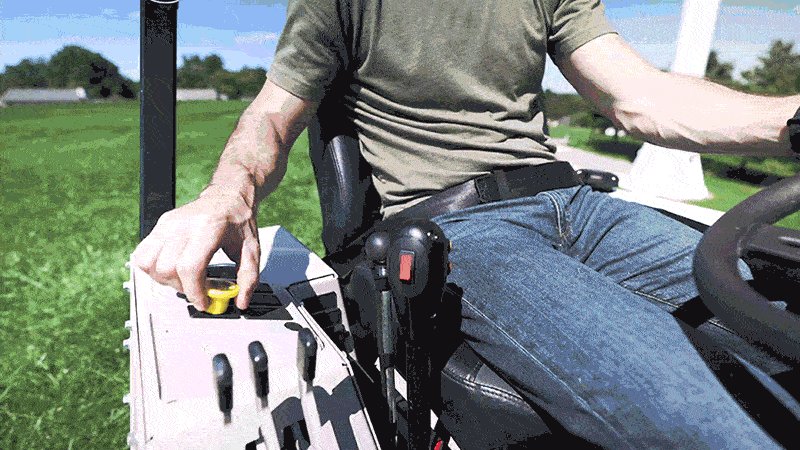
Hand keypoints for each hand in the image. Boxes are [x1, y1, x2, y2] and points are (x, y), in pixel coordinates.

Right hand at [132, 185, 260, 310]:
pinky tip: (171, 269)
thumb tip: (240, 301)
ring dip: (164, 280)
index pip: (189, 267)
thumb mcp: (252, 250)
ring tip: (183, 279)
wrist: (228, 197)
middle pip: (167, 269)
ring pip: (149, 263)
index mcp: (208, 228)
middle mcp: (183, 225)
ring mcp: (167, 224)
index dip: (194, 291)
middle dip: (182, 287)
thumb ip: (248, 278)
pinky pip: (142, 254)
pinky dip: (152, 269)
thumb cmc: (238, 221)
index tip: (204, 302)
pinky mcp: (159, 226)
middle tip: (197, 288)